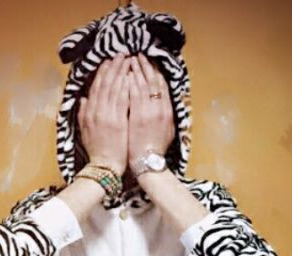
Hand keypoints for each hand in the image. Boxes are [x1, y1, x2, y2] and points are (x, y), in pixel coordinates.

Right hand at [77, 53, 130, 176]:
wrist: (104, 167)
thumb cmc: (97, 151)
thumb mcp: (84, 131)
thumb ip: (83, 114)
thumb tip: (83, 100)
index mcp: (89, 113)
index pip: (96, 87)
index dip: (102, 73)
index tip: (108, 62)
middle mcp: (97, 112)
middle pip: (106, 84)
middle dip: (114, 68)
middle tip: (121, 55)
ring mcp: (108, 116)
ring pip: (115, 88)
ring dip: (122, 72)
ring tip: (128, 61)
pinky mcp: (119, 122)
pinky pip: (123, 100)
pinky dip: (126, 87)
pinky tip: (131, 76)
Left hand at [127, 53, 175, 167]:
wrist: (148, 163)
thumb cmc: (155, 150)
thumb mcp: (167, 131)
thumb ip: (164, 116)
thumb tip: (163, 105)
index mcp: (168, 111)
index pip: (162, 85)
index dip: (155, 71)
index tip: (149, 62)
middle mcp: (160, 108)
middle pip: (153, 80)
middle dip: (145, 66)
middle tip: (137, 55)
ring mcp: (149, 111)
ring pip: (142, 84)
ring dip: (135, 70)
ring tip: (128, 60)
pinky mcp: (138, 115)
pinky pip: (133, 93)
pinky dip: (129, 82)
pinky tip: (123, 74)